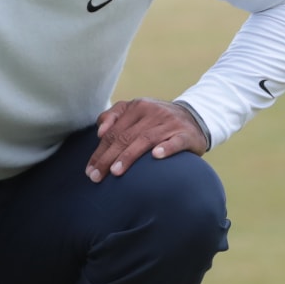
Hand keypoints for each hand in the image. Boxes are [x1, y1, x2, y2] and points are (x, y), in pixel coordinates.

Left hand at [86, 98, 207, 182]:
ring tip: (116, 172)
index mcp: (137, 107)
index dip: (100, 151)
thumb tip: (100, 132)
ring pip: (146, 139)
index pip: (113, 131)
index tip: (89, 170)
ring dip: (129, 156)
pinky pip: (175, 142)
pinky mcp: (186, 134)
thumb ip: (115, 116)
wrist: (195, 118)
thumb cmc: (157, 121)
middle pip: (125, 137)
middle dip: (108, 158)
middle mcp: (152, 112)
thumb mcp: (136, 112)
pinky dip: (166, 148)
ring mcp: (170, 123)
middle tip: (96, 177)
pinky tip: (156, 157)